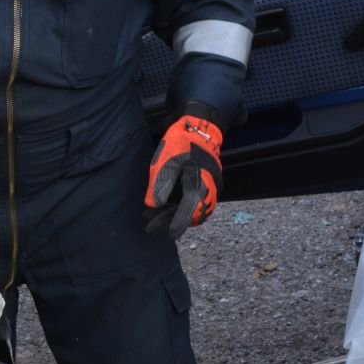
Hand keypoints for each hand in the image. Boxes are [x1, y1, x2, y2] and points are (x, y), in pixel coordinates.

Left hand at [144, 114, 222, 239]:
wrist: (199, 129)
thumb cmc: (181, 143)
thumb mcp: (166, 161)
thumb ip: (160, 184)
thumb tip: (153, 205)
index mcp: (199, 183)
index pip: (190, 211)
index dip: (179, 224)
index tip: (170, 234)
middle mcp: (209, 189)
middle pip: (193, 214)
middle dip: (173, 221)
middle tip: (152, 226)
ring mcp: (211, 187)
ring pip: (196, 209)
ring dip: (176, 215)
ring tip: (154, 218)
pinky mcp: (208, 185)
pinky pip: (198, 202)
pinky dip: (183, 207)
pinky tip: (167, 207)